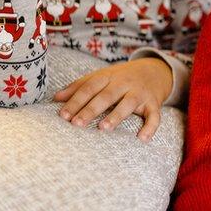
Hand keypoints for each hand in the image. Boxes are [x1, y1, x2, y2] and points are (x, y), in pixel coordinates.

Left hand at [54, 57, 172, 141]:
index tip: (63, 115)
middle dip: (91, 109)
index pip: (89, 87)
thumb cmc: (122, 78)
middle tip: (77, 124)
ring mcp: (140, 93)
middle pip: (106, 96)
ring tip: (104, 128)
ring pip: (128, 104)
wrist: (155, 71)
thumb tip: (56, 98)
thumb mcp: (102, 76)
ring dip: (116, 115)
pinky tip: (142, 138)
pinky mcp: (153, 103)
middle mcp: (124, 83)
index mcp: (108, 76)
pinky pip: (154, 116)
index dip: (76, 101)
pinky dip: (150, 127)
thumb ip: (80, 86)